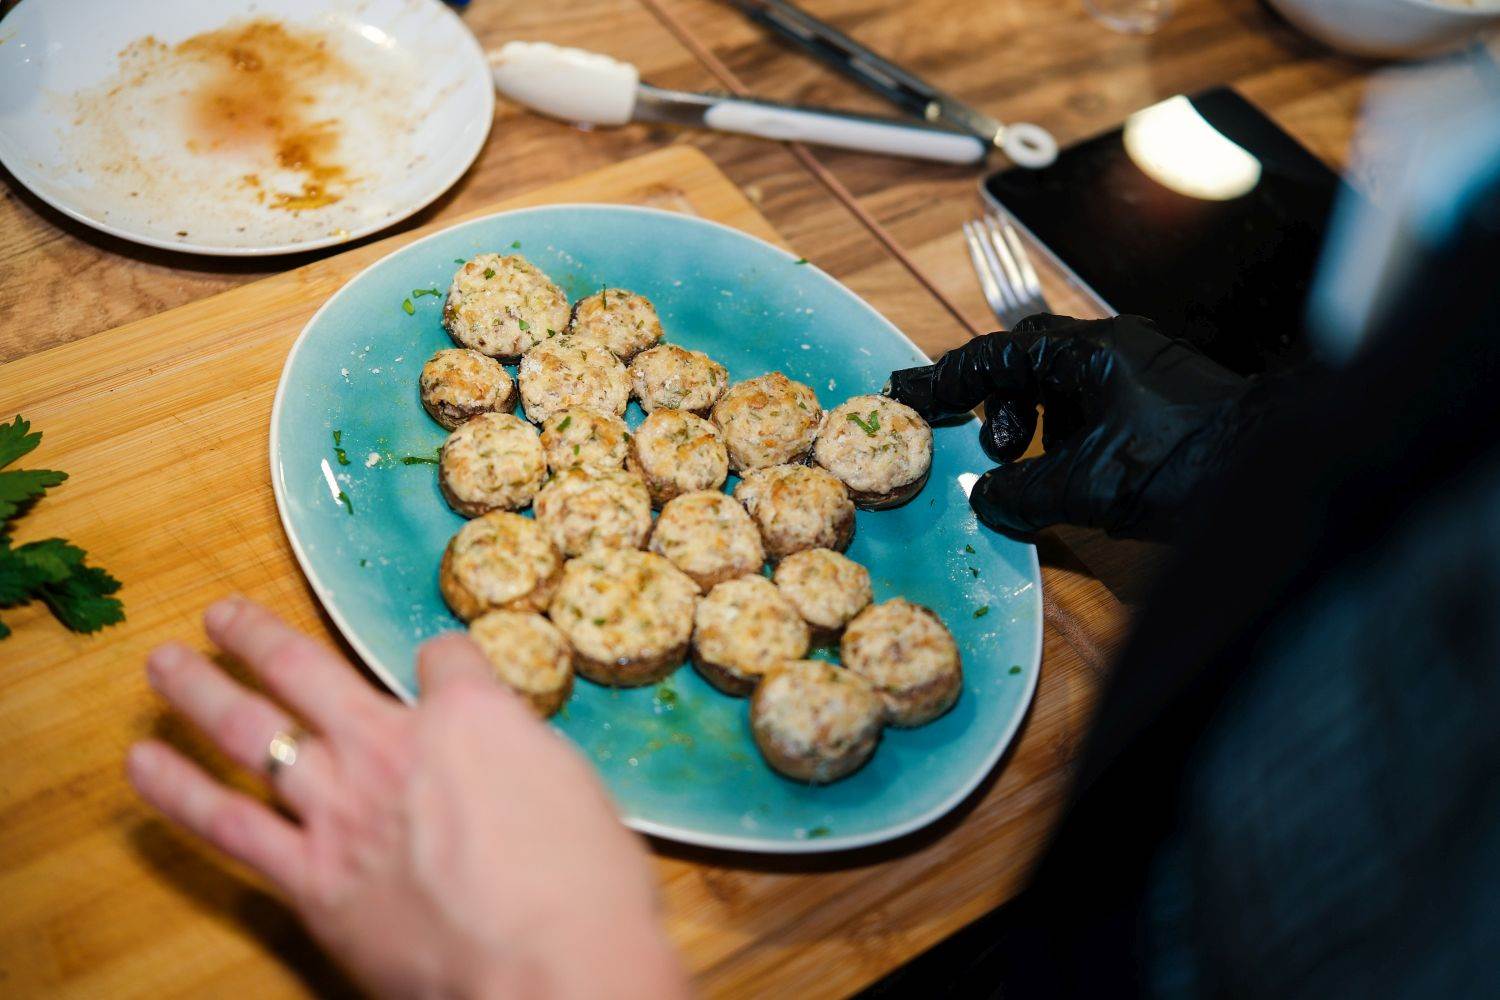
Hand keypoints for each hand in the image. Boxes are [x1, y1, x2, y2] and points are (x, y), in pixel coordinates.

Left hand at [127, 597, 687, 999]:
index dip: (445, 663)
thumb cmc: (587, 885)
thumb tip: (509, 756)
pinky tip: (141, 762)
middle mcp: (389, 745)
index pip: (444, 660)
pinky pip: (226, 825)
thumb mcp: (575, 789)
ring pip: (252, 732)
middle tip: (223, 615)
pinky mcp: (308, 877)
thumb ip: (523, 757)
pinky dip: (177, 790)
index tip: (441, 668)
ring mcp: (340, 809)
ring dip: (201, 691)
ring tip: (165, 663)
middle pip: (309, 671)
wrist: (548, 966)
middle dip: (261, 638)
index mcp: (469, 716)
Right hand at [888, 314, 1259, 539]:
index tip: (911, 392)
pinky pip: (1098, 404)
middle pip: (1030, 361)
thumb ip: (1024, 492)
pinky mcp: (1166, 398)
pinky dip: (1071, 433)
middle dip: (998, 403)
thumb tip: (988, 498)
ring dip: (1037, 422)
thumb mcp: (1087, 486)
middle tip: (989, 446)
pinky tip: (1078, 473)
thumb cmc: (1186, 464)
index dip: (949, 378)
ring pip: (1066, 384)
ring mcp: (1146, 371)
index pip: (998, 355)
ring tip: (1034, 465)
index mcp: (1092, 352)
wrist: (1280, 471)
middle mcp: (1118, 348)